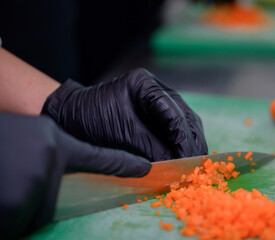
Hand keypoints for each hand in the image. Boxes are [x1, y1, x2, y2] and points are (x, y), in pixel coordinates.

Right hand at [0, 113, 150, 238]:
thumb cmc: (2, 140)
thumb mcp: (29, 139)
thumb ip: (53, 158)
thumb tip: (59, 181)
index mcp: (54, 143)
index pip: (100, 157)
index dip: (123, 165)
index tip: (147, 170)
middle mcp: (48, 163)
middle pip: (58, 200)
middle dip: (39, 199)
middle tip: (15, 181)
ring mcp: (29, 186)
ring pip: (37, 214)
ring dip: (19, 208)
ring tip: (5, 184)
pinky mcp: (10, 209)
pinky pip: (17, 223)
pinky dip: (9, 216)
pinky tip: (1, 194)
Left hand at [41, 68, 207, 160]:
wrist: (69, 117)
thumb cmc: (89, 119)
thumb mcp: (121, 133)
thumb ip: (150, 148)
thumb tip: (175, 165)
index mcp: (146, 83)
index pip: (174, 114)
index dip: (184, 140)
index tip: (188, 163)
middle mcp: (157, 88)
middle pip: (185, 117)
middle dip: (192, 143)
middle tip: (196, 168)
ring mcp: (159, 100)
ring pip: (185, 122)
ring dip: (191, 144)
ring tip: (196, 166)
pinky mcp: (156, 114)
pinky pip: (175, 129)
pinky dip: (182, 144)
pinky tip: (186, 158)